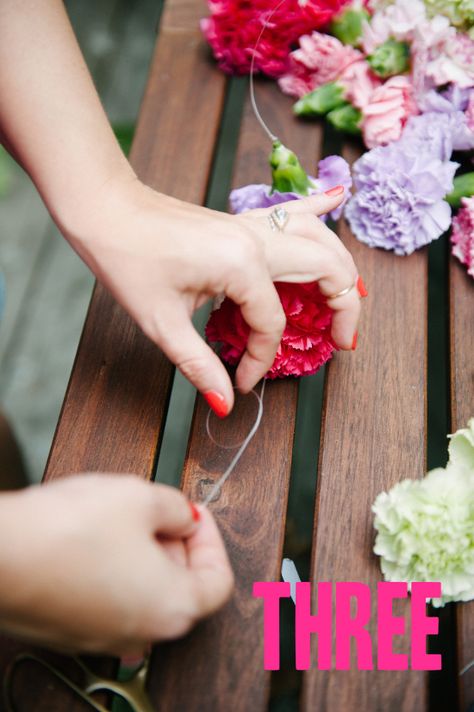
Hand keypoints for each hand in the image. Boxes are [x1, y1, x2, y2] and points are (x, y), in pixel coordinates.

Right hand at [0, 475, 232, 654]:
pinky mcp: (72, 630)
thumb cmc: (69, 531)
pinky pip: (109, 599)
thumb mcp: (140, 496)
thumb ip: (178, 508)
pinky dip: (115, 568)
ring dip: (145, 553)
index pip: (218, 581)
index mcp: (173, 608)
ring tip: (123, 517)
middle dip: (176, 543)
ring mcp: (102, 637)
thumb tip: (184, 516)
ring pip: (144, 592)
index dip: (212, 539)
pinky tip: (95, 536)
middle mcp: (141, 633)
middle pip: (181, 588)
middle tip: (160, 510)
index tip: (196, 514)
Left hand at [70, 178, 359, 413]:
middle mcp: (258, 239)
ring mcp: (253, 224)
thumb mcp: (162, 322)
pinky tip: (340, 200)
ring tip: (347, 302)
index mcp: (242, 265)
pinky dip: (320, 212)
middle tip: (341, 342)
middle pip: (327, 270)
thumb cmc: (128, 258)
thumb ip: (200, 364)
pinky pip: (293, 213)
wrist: (106, 210)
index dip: (260, 359)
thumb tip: (224, 400)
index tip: (241, 380)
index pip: (272, 323)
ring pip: (320, 238)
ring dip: (340, 268)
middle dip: (342, 310)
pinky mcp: (243, 221)